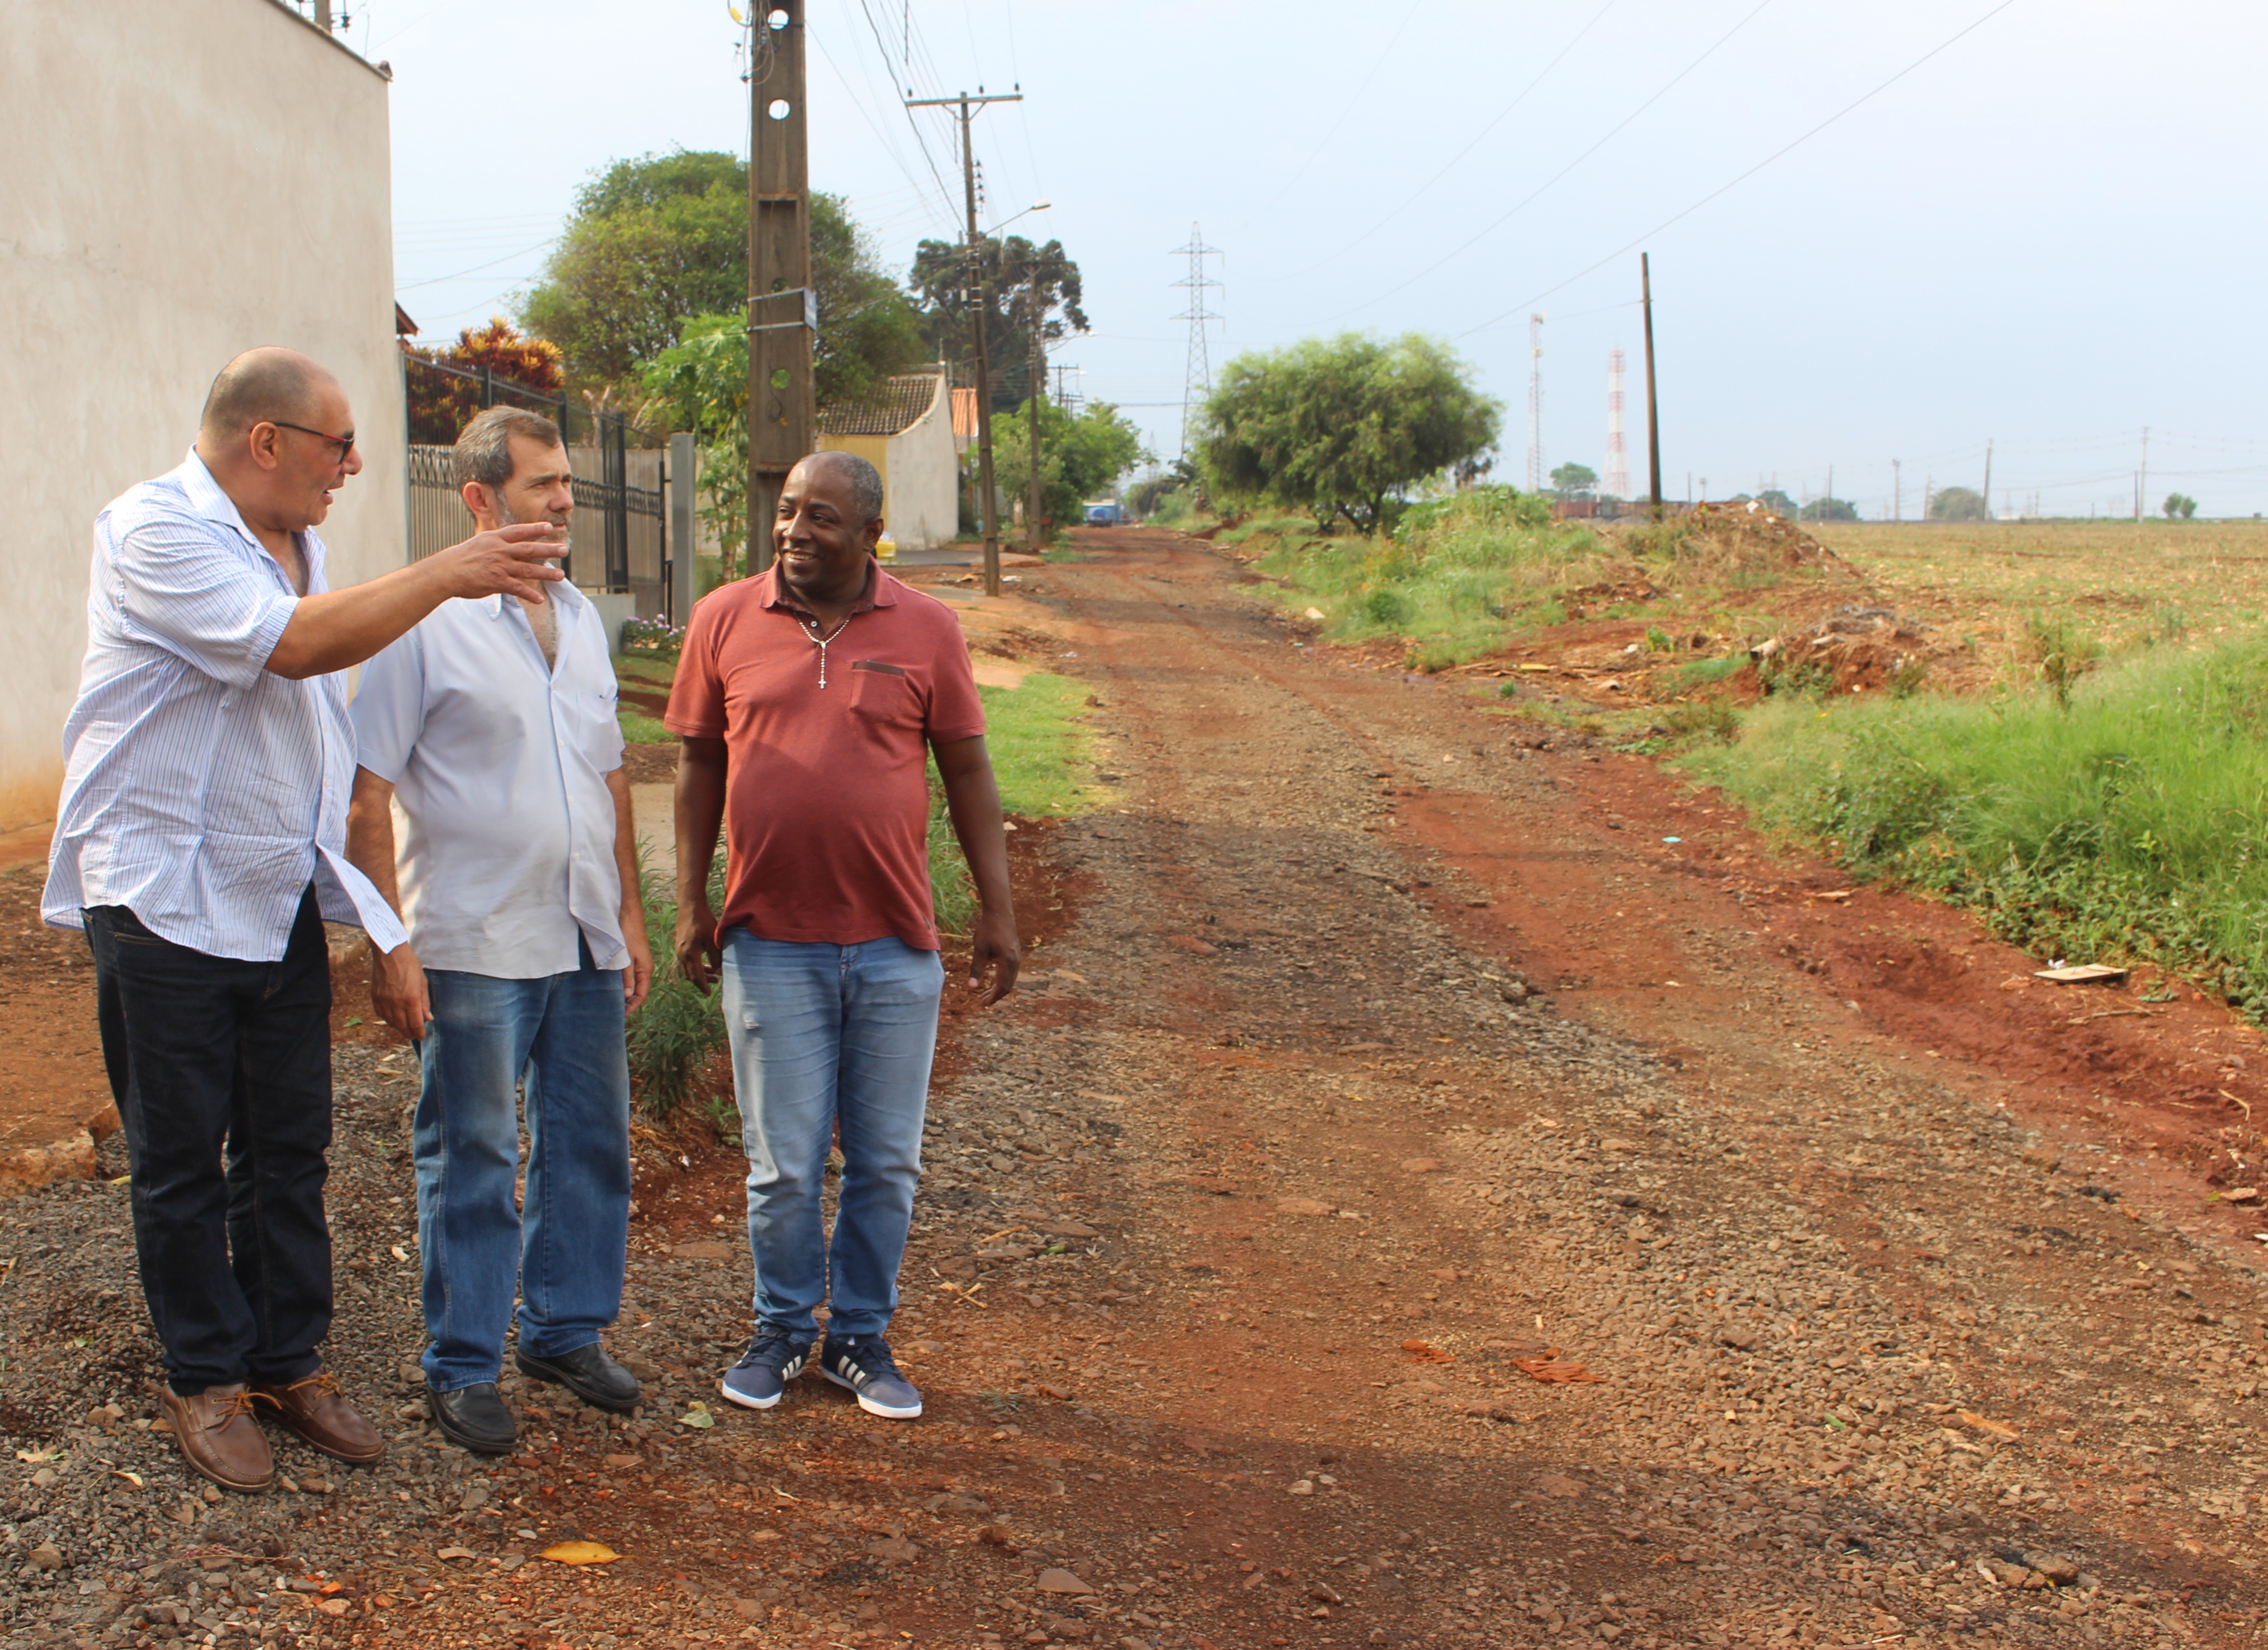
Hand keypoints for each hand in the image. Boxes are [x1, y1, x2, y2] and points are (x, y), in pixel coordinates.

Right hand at [371, 940, 430, 1042]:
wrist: (389, 953)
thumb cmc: (409, 965)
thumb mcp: (422, 982)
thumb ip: (425, 1002)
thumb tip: (428, 1018)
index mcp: (411, 999)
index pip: (415, 1024)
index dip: (419, 1033)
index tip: (421, 1037)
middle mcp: (396, 1002)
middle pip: (402, 1026)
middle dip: (409, 1033)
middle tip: (414, 1036)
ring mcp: (384, 1001)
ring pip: (391, 1022)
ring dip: (399, 1028)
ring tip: (405, 1029)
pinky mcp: (375, 997)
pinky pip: (381, 1014)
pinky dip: (388, 1019)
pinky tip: (393, 1019)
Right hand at [430, 522, 568, 603]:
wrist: (445, 572)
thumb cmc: (460, 559)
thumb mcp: (478, 543)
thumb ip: (496, 544)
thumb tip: (508, 545)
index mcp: (495, 539)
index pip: (519, 531)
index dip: (535, 529)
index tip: (549, 527)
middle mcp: (500, 550)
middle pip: (529, 548)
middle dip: (549, 549)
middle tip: (564, 549)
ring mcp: (500, 566)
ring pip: (528, 568)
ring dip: (546, 572)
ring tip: (560, 575)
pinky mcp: (497, 582)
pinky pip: (518, 589)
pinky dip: (529, 595)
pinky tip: (539, 599)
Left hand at [622, 918, 654, 1013]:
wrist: (628, 914)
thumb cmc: (628, 934)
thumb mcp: (626, 957)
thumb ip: (627, 977)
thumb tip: (627, 996)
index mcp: (646, 969)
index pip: (641, 994)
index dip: (633, 1006)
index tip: (622, 1016)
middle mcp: (644, 968)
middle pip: (638, 991)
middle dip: (629, 1003)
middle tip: (616, 1013)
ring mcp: (638, 963)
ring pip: (633, 984)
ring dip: (625, 995)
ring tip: (614, 1003)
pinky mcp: (632, 958)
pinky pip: (629, 976)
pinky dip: (623, 984)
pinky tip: (614, 987)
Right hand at [675, 898, 720, 990]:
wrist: (689, 905)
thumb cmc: (703, 920)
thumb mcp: (713, 939)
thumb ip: (716, 957)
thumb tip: (719, 972)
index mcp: (689, 954)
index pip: (696, 976)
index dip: (703, 986)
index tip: (709, 993)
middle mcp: (681, 954)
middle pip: (690, 975)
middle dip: (702, 981)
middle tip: (716, 983)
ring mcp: (678, 950)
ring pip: (687, 969)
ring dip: (699, 974)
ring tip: (713, 974)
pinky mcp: (679, 945)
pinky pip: (686, 962)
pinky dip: (695, 966)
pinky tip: (705, 963)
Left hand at [965, 906, 1020, 1006]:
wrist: (999, 912)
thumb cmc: (988, 929)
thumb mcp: (979, 949)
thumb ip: (976, 968)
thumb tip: (971, 988)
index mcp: (1008, 962)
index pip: (1002, 987)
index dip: (993, 997)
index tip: (982, 1004)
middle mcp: (1016, 962)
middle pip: (1008, 985)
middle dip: (996, 995)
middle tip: (982, 1001)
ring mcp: (1017, 957)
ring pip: (1010, 979)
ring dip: (999, 988)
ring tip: (986, 993)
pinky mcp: (1015, 954)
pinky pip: (1011, 972)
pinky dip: (1002, 980)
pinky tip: (993, 980)